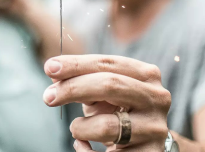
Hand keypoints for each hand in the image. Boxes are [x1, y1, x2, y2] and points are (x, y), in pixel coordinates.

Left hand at [43, 55, 170, 150]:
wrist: (145, 143)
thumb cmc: (118, 108)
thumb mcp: (103, 90)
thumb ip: (82, 78)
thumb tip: (54, 72)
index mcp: (145, 74)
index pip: (106, 63)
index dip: (76, 64)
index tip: (49, 67)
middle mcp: (156, 98)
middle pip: (109, 85)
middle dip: (73, 88)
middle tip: (48, 97)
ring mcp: (155, 128)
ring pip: (107, 125)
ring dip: (80, 127)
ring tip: (77, 128)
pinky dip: (85, 150)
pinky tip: (82, 144)